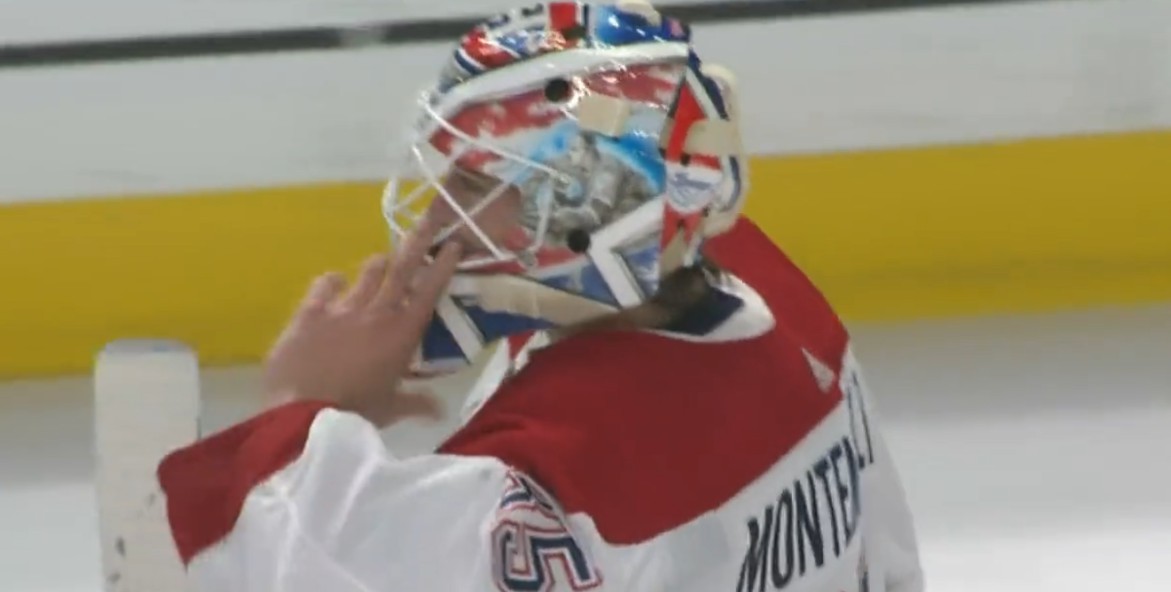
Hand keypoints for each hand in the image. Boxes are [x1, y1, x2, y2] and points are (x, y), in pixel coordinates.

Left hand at [262, 222, 460, 427]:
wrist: (302, 413)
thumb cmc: (354, 413)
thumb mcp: (390, 409)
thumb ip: (416, 403)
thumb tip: (441, 412)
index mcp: (402, 334)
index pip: (429, 291)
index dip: (443, 265)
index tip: (454, 243)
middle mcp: (377, 312)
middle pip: (402, 268)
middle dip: (417, 242)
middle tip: (428, 220)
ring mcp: (342, 308)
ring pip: (368, 273)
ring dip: (378, 265)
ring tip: (383, 261)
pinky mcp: (310, 311)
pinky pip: (325, 285)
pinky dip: (333, 281)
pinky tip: (334, 280)